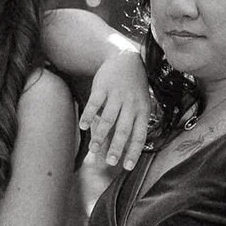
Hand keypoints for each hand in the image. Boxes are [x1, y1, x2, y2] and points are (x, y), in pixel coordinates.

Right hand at [79, 49, 155, 170]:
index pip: (140, 135)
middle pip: (124, 129)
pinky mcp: (103, 88)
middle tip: (110, 162)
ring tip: (94, 150)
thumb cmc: (133, 87)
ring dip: (100, 135)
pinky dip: (89, 116)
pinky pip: (95, 104)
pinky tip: (83, 127)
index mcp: (142, 110)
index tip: (127, 166)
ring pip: (108, 119)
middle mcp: (131, 104)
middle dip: (117, 147)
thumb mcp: (140, 103)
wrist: (126, 59)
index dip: (133, 152)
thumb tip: (122, 147)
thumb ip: (132, 123)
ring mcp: (117, 95)